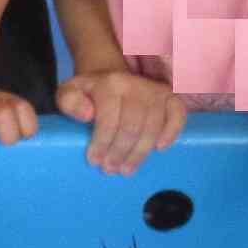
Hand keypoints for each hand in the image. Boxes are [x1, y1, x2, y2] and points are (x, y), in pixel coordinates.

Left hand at [55, 68, 183, 174]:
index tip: (94, 161)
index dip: (101, 143)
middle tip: (110, 169)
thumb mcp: (69, 94)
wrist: (111, 79)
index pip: (109, 118)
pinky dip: (171, 132)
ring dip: (139, 152)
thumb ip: (70, 102)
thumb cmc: (89, 94)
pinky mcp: (170, 97)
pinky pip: (178, 115)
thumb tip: (87, 115)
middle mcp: (135, 85)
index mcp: (110, 84)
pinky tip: (160, 148)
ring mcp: (155, 91)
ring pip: (152, 126)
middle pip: (132, 126)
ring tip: (126, 169)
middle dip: (119, 152)